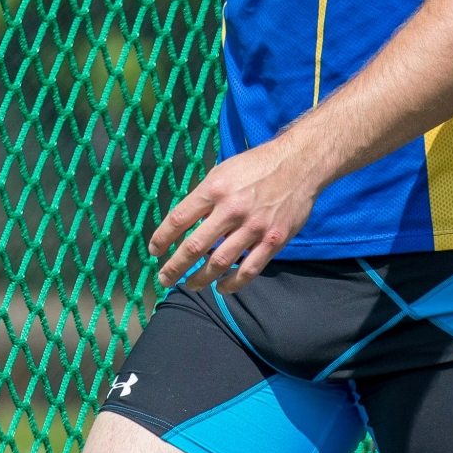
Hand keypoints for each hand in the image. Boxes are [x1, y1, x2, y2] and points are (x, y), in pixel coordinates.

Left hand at [147, 141, 319, 292]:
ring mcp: (254, 227)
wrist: (299, 164)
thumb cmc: (256, 165)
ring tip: (190, 285)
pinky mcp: (273, 241)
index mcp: (215, 188)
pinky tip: (221, 288)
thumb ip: (204, 196)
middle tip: (164, 278)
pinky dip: (233, 284)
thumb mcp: (223, 171)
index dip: (162, 238)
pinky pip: (249, 269)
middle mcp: (231, 209)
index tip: (154, 251)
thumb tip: (185, 221)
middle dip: (175, 267)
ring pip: (219, 263)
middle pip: (195, 246)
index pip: (179, 218)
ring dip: (200, 279)